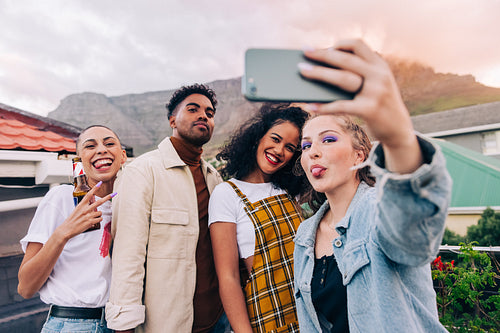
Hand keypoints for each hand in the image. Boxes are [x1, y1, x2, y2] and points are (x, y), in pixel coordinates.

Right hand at [57, 181, 116, 239]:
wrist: (67, 229)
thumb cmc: (72, 220)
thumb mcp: (77, 210)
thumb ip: (85, 208)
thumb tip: (94, 209)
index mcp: (81, 205)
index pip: (89, 194)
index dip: (95, 188)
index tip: (100, 183)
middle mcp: (85, 209)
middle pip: (99, 202)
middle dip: (107, 197)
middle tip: (114, 194)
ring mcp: (88, 215)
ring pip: (100, 213)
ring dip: (98, 215)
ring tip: (91, 218)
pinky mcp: (90, 222)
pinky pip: (100, 219)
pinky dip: (97, 220)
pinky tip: (91, 222)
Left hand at [299, 39, 414, 149]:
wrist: (399, 131)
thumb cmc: (378, 106)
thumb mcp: (375, 85)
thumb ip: (359, 74)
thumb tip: (321, 70)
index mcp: (380, 65)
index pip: (358, 45)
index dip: (339, 44)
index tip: (323, 47)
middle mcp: (379, 75)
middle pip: (346, 59)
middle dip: (322, 55)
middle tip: (304, 52)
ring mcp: (376, 92)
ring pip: (342, 79)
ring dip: (319, 73)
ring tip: (302, 71)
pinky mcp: (370, 110)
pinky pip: (341, 106)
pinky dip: (323, 106)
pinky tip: (309, 105)